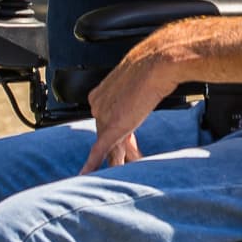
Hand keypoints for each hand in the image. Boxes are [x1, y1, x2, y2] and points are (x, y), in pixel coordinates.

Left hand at [82, 38, 183, 172]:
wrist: (157, 64)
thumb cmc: (152, 67)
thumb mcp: (137, 82)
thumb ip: (133, 94)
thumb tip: (141, 99)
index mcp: (100, 95)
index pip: (107, 122)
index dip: (121, 135)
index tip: (129, 143)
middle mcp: (98, 107)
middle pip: (106, 136)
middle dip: (121, 151)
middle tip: (130, 160)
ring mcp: (103, 117)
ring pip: (109, 147)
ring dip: (117, 163)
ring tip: (114, 177)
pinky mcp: (113, 127)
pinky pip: (100, 150)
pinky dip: (92, 165)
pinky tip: (85, 175)